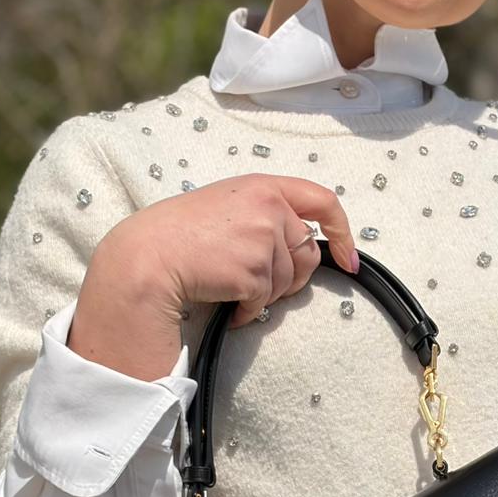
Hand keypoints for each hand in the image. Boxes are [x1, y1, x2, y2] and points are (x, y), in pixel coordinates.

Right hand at [69, 173, 360, 379]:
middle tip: (259, 285)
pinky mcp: (253, 269)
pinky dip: (248, 310)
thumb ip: (266, 216)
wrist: (148, 256)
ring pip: (288, 281)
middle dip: (291, 277)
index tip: (349, 260)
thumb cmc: (181, 234)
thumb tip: (303, 245)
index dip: (342, 233)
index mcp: (264, 186)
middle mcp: (269, 206)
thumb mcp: (229, 206)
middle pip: (307, 253)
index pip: (323, 201)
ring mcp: (263, 237)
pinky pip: (265, 302)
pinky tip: (227, 305)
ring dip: (264, 295)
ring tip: (231, 287)